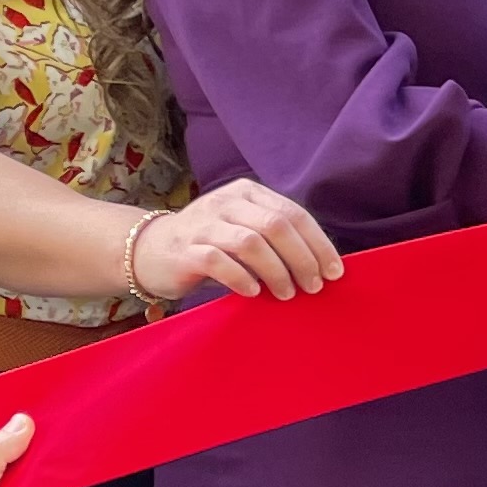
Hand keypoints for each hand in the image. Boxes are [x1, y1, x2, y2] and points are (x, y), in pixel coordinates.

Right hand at [132, 179, 341, 301]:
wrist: (150, 251)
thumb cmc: (210, 245)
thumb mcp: (244, 230)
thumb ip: (275, 238)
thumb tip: (321, 265)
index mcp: (247, 193)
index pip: (293, 213)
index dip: (318, 243)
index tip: (335, 272)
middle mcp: (226, 203)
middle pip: (276, 226)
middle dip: (302, 258)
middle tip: (314, 286)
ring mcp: (203, 225)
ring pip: (251, 243)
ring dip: (276, 271)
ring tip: (288, 293)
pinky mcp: (185, 250)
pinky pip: (219, 262)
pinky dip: (242, 278)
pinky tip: (253, 292)